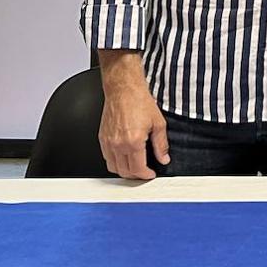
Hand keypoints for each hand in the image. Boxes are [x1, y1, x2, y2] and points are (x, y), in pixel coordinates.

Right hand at [98, 52, 168, 179]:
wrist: (124, 90)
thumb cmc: (140, 102)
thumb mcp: (158, 123)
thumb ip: (161, 144)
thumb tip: (164, 158)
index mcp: (133, 142)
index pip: (138, 169)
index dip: (146, 175)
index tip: (151, 174)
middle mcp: (118, 144)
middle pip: (124, 171)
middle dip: (136, 175)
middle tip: (144, 172)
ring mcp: (108, 142)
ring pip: (113, 167)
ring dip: (124, 171)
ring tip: (134, 167)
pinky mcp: (102, 138)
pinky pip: (106, 157)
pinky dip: (114, 162)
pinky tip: (123, 158)